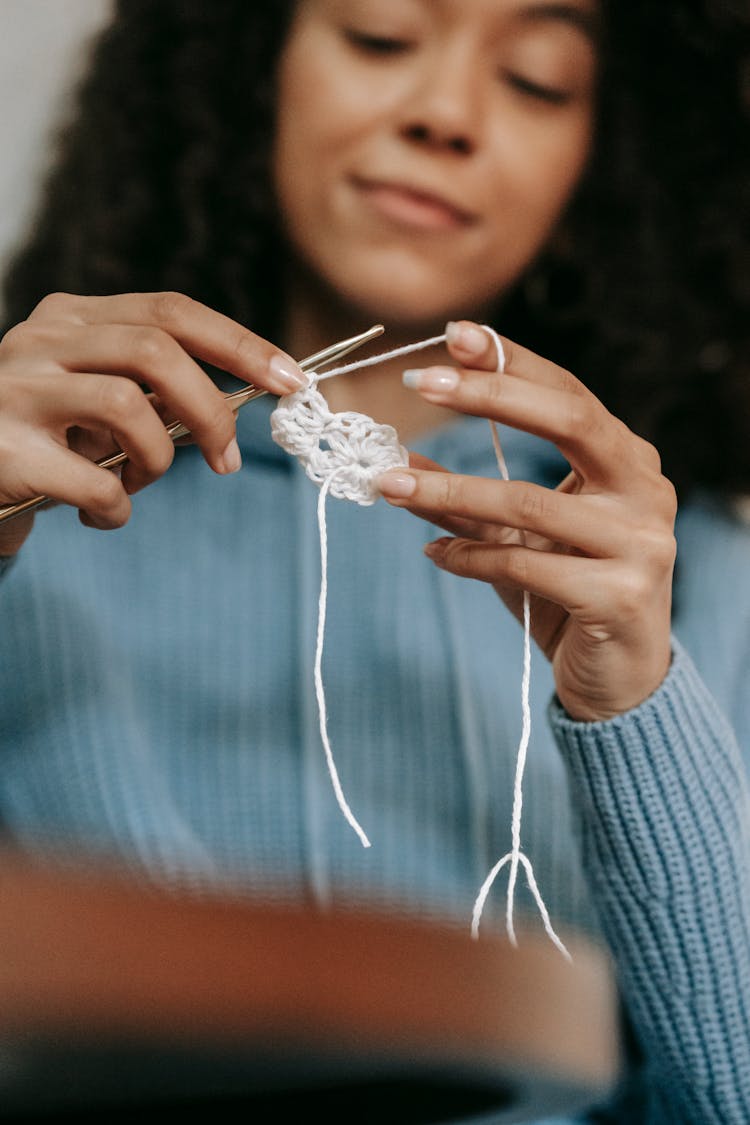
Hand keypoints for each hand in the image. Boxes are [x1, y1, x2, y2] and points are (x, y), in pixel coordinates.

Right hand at [0, 291, 304, 554]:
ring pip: (128, 407)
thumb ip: (154, 390)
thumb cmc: (47, 441)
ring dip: (158, 460)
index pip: (171, 310)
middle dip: (212, 409)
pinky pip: (96, 480)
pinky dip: (117, 506)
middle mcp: (40, 339)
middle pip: (156, 351)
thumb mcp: (97, 401)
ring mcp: (16, 390)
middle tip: (227, 460)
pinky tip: (100, 513)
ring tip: (137, 485)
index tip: (291, 380)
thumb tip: (243, 403)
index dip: (239, 344)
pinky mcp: (4, 449)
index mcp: (71, 317)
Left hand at [378, 320, 676, 721]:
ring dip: (448, 491)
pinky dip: (468, 558)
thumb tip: (399, 461)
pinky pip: (526, 565)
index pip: (569, 394)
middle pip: (569, 420)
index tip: (454, 334)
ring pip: (529, 503)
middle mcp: (645, 491)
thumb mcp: (517, 539)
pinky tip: (434, 557)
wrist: (619, 679)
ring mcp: (640, 543)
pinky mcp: (619, 596)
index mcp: (628, 462)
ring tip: (389, 484)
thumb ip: (468, 500)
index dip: (511, 362)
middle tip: (420, 381)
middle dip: (489, 396)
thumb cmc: (568, 596)